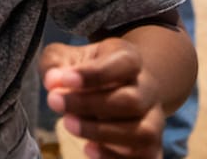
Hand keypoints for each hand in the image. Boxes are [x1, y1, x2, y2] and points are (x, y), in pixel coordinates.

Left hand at [41, 39, 164, 157]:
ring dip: (101, 133)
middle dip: (90, 104)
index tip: (61, 79)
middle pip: (132, 100)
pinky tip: (88, 149)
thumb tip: (53, 82)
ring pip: (143, 132)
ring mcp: (153, 120)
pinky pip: (146, 158)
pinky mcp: (151, 146)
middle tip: (54, 102)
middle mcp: (148, 90)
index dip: (94, 73)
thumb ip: (56, 64)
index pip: (125, 63)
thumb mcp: (66, 57)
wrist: (113, 87)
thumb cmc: (84, 71)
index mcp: (130, 59)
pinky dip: (115, 157)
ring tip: (67, 124)